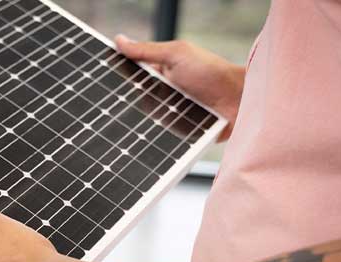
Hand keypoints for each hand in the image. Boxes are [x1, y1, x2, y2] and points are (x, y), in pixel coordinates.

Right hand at [115, 36, 244, 138]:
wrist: (240, 101)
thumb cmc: (213, 72)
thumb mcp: (176, 54)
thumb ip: (147, 50)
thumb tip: (119, 40)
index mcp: (160, 73)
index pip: (132, 78)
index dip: (117, 80)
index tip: (99, 84)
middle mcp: (164, 95)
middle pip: (134, 102)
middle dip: (123, 105)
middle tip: (106, 110)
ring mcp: (170, 115)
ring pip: (144, 122)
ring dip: (136, 124)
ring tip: (120, 128)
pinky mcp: (178, 134)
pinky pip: (159, 138)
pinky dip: (151, 139)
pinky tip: (138, 142)